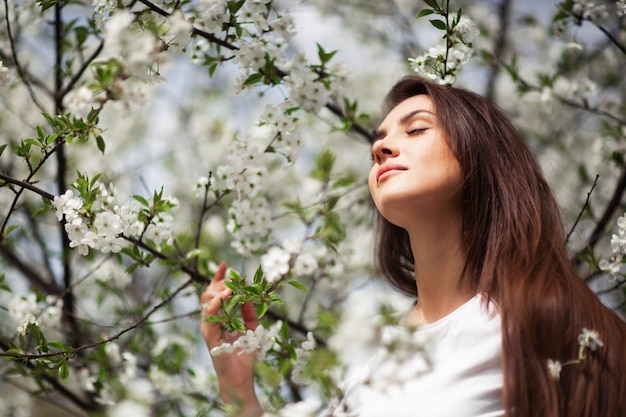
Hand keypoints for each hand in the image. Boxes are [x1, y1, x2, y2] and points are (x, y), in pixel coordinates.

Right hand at [200, 262, 262, 416]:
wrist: (240, 376)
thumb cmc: (244, 353)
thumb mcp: (252, 327)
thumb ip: (249, 310)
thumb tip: (249, 292)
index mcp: (220, 317)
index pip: (215, 293)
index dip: (218, 278)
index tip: (224, 264)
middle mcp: (211, 320)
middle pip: (208, 294)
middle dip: (220, 282)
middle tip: (233, 277)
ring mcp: (208, 327)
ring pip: (206, 302)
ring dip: (218, 290)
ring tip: (231, 285)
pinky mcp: (209, 336)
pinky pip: (209, 316)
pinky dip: (216, 304)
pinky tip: (226, 296)